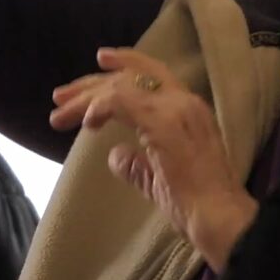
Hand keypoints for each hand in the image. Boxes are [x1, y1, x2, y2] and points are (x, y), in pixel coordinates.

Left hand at [52, 48, 258, 270]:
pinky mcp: (163, 122)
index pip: (153, 73)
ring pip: (121, 86)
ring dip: (86, 98)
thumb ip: (136, 163)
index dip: (124, 64)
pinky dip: (100, 107)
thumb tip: (114, 154)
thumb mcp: (159, 178)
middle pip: (131, 76)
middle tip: (60, 96)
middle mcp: (184, 101)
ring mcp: (175, 109)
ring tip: (60, 113)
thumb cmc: (196, 204)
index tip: (98, 61)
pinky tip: (87, 123)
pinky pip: (122, 101)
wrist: (220, 218)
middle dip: (91, 84)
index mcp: (189, 109)